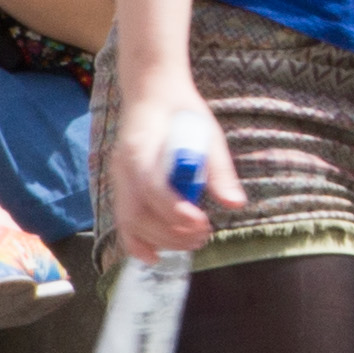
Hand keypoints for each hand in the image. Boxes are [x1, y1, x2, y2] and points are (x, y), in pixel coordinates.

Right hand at [101, 70, 240, 260]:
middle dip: (171, 233)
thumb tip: (235, 204)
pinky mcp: (121, 189)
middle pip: (139, 212)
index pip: (152, 187)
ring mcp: (119, 179)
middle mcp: (123, 167)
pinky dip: (137, 243)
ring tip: (193, 242)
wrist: (152, 95)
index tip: (202, 222)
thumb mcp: (208, 134)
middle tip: (204, 237)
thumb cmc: (182, 114)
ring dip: (161, 240)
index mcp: (142, 148)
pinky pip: (122, 222)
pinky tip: (156, 257)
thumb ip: (218, 170)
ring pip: (129, 222)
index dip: (175, 210)